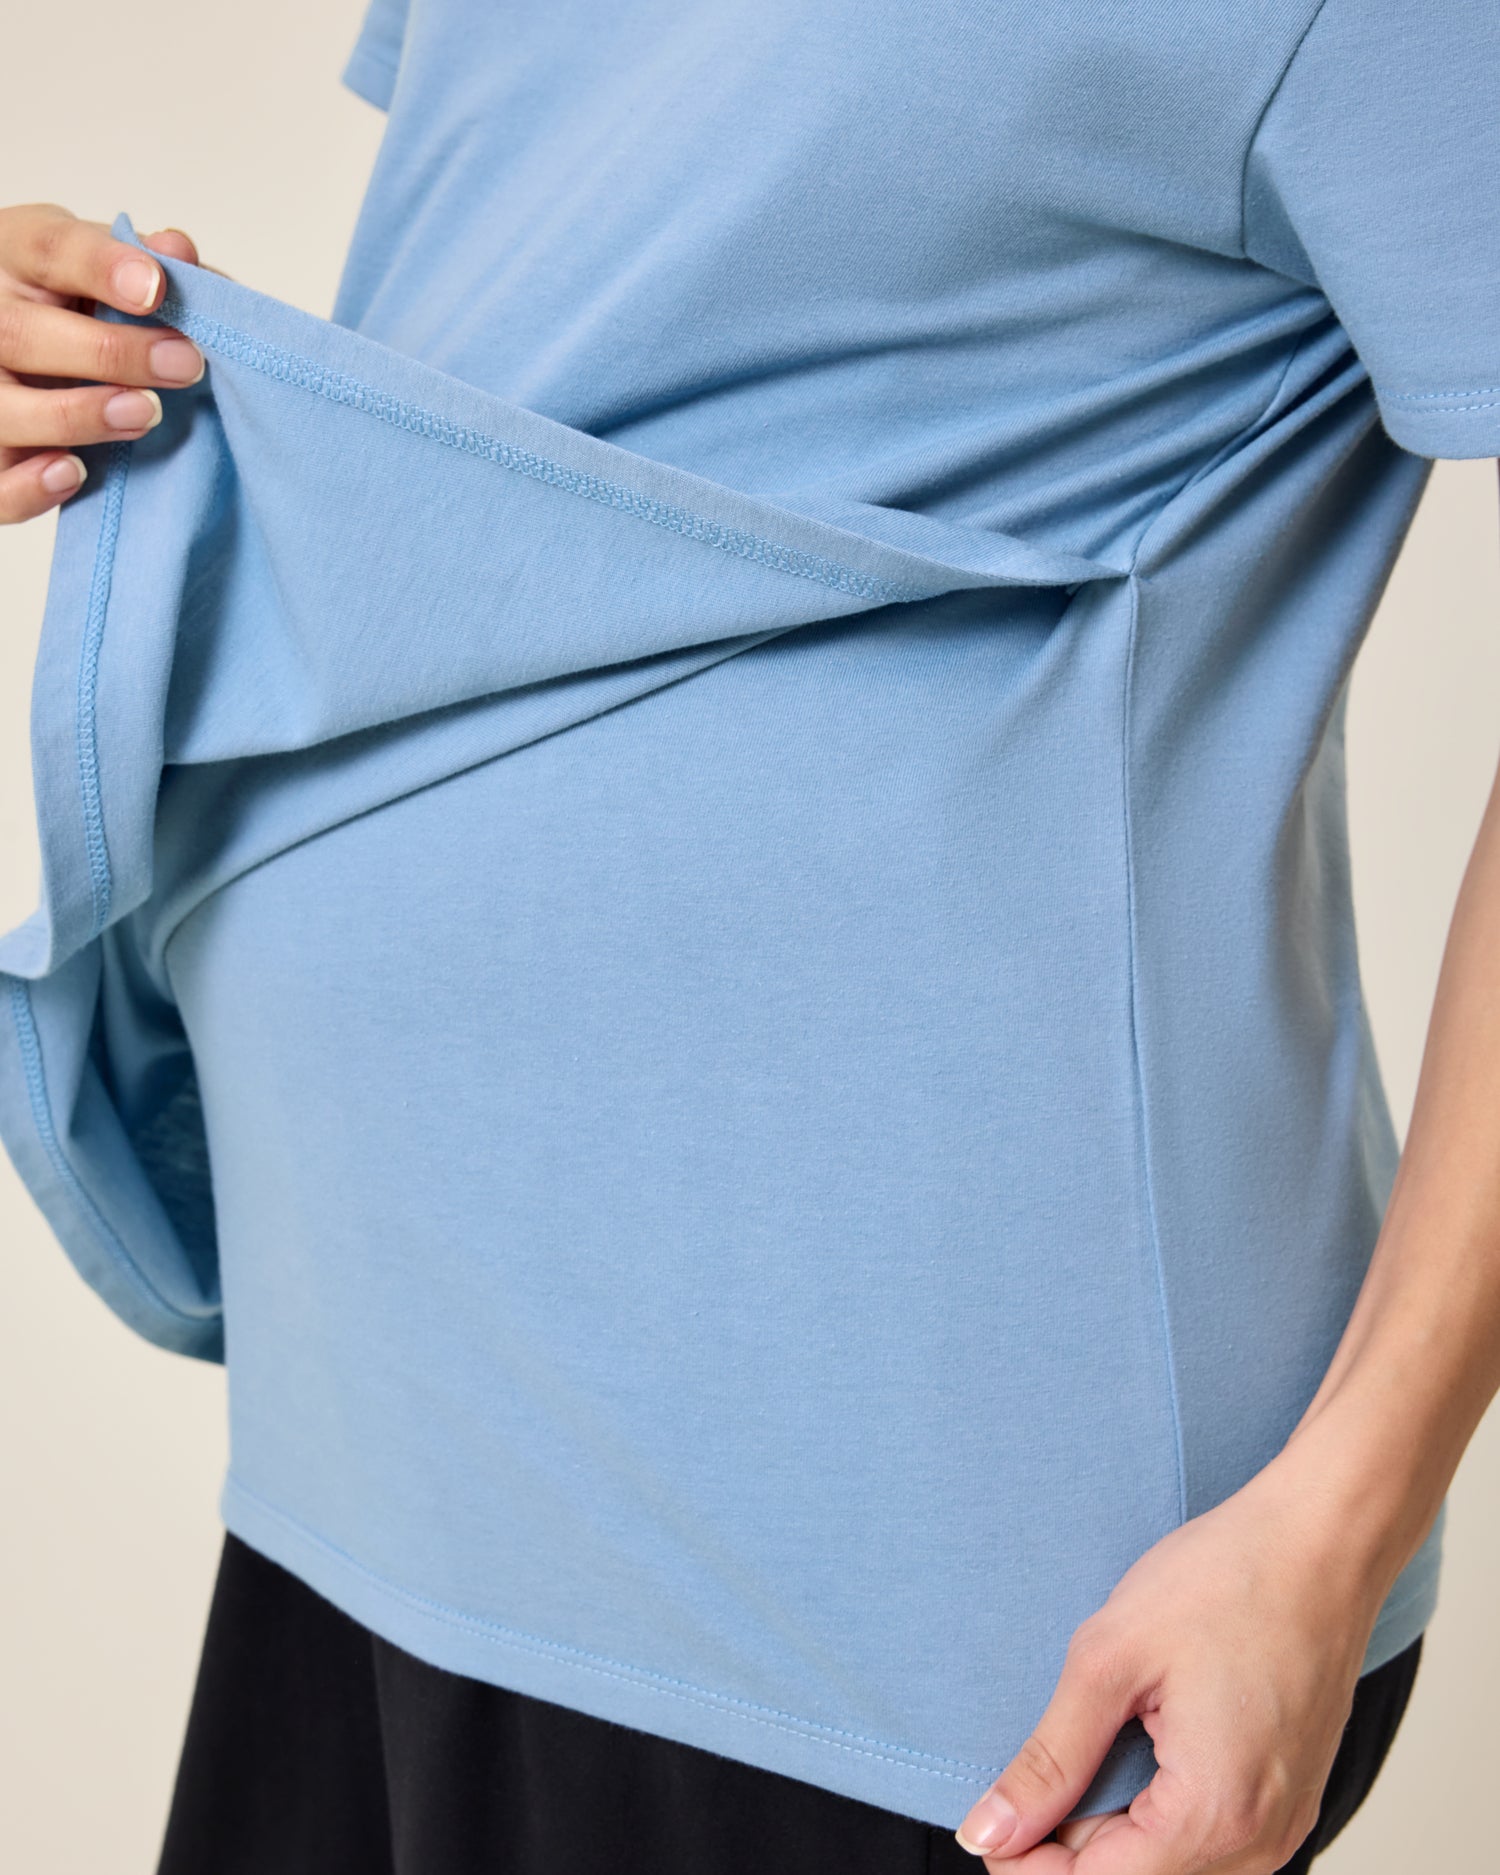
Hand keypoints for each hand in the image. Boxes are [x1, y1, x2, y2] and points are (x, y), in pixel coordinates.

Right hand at [0, 202, 223, 524]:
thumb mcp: (108, 266)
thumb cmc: (79, 304)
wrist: (35, 348)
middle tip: (184, 365)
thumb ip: (149, 264)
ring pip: (3, 407)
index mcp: (15, 257)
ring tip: (144, 413)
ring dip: (77, 415)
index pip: (47, 249)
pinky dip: (31, 487)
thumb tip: (179, 251)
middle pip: (19, 333)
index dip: (100, 266)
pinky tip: (76, 472)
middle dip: (108, 352)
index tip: (156, 288)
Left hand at [953, 1449, 1394, 1872]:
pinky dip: (1156, 1813)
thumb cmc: (1225, 1581)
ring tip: (1083, 1752)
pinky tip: (1133, 1753)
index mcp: (1214, 1815)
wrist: (1321, 1541)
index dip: (1026, 1862)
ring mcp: (1283, 1825)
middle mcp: (1261, 1843)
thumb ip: (1050, 1760)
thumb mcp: (1109, 1660)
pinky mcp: (1289, 1800)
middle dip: (1067, 1845)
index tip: (987, 1820)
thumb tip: (989, 1833)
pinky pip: (1209, 1840)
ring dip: (1111, 1832)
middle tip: (1025, 1779)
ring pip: (1170, 1866)